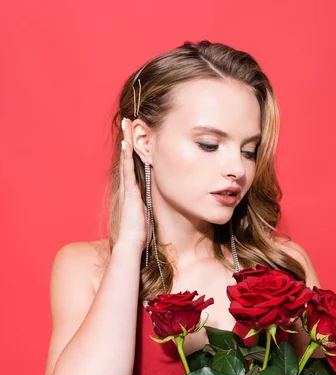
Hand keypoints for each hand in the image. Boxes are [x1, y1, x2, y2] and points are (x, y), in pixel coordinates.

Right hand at [118, 117, 146, 249]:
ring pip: (126, 159)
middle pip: (127, 157)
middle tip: (127, 122)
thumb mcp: (147, 215)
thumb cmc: (140, 232)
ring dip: (126, 141)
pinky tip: (127, 143)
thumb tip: (159, 202)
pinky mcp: (130, 191)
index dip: (131, 150)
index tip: (133, 136)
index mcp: (132, 191)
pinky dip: (127, 156)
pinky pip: (128, 169)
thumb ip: (149, 205)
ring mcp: (127, 188)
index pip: (132, 166)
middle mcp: (128, 187)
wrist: (132, 242)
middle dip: (127, 139)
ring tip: (126, 124)